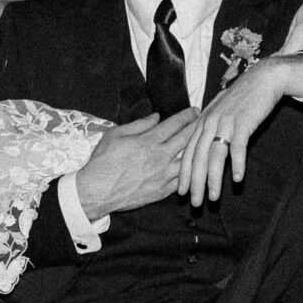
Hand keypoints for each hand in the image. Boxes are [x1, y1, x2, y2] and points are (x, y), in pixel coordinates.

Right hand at [72, 109, 197, 218]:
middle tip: (204, 121)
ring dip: (197, 149)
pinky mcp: (162, 191)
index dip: (186, 116)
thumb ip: (138, 125)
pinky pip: (182, 180)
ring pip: (188, 160)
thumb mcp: (115, 135)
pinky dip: (189, 172)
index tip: (195, 110)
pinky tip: (194, 167)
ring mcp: (163, 175)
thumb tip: (156, 117)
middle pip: (186, 139)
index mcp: (148, 141)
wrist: (97, 191)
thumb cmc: (103, 161)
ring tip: (203, 143)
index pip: (174, 124)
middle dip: (197, 127)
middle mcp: (160, 157)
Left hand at [179, 55, 302, 204]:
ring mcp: (225, 122)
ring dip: (214, 179)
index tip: (181, 193)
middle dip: (195, 183)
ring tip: (213, 197)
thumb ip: (210, 129)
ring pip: (215, 155)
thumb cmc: (241, 99)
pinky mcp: (243, 122)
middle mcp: (210, 123)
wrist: (261, 79)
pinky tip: (239, 178)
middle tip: (194, 203)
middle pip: (198, 158)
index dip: (184, 174)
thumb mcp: (220, 112)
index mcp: (202, 122)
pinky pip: (238, 146)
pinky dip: (237, 163)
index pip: (188, 153)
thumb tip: (203, 148)